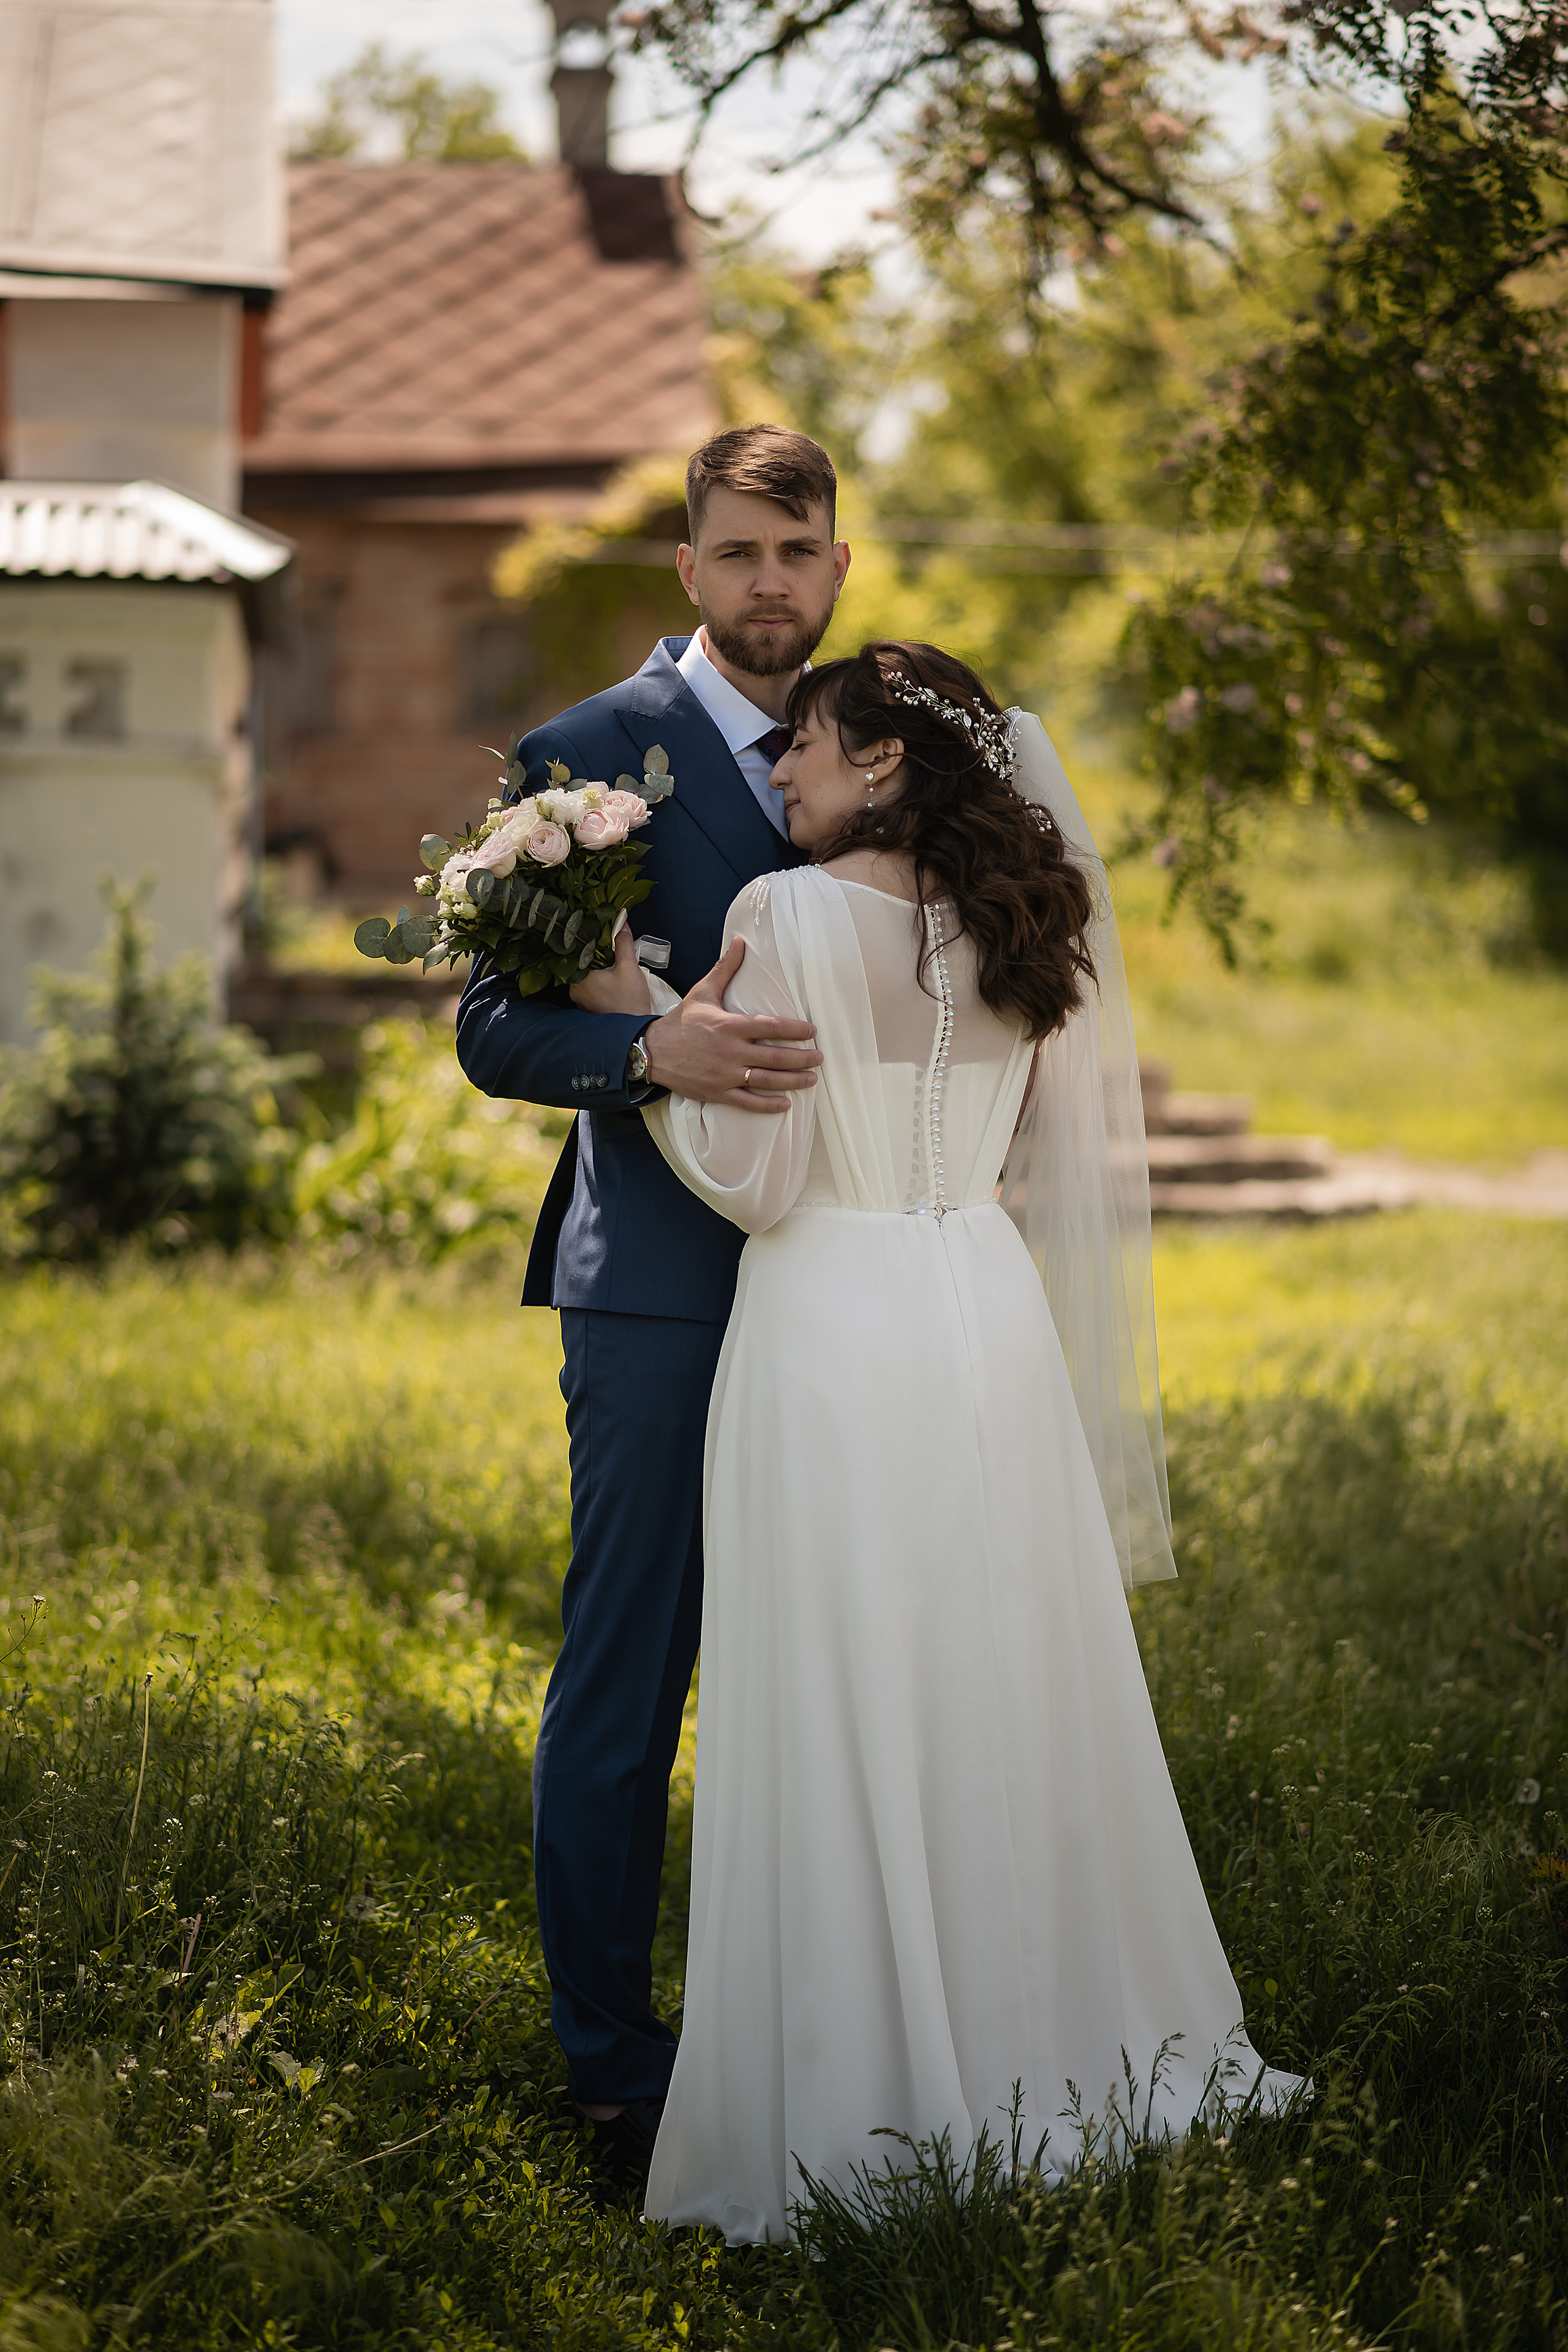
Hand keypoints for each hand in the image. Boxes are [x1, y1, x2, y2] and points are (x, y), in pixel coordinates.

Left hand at [569, 917, 652, 1015]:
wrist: (637, 1032)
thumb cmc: (630, 1001)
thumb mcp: (628, 967)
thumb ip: (622, 943)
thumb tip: (621, 923)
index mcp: (579, 980)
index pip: (577, 954)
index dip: (588, 944)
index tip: (598, 938)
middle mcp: (575, 992)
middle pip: (582, 967)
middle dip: (595, 958)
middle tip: (608, 951)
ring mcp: (582, 1003)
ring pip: (587, 979)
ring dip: (597, 972)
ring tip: (611, 966)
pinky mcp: (590, 1011)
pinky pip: (592, 991)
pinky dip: (600, 985)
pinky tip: (611, 982)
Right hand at [643, 939, 820, 1112]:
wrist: (652, 1051)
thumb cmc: (681, 1021)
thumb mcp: (703, 992)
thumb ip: (725, 968)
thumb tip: (740, 941)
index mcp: (730, 1026)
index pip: (771, 1027)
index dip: (796, 1030)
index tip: (812, 1031)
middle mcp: (731, 1052)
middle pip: (775, 1057)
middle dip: (802, 1058)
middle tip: (820, 1057)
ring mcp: (725, 1075)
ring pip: (766, 1080)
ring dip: (792, 1080)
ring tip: (811, 1079)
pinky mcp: (718, 1093)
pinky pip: (747, 1102)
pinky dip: (768, 1105)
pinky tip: (786, 1104)